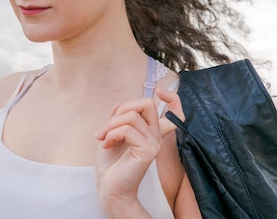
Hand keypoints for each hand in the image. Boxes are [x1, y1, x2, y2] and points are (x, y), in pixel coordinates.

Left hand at [94, 88, 183, 216]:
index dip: (172, 97)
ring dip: (110, 125)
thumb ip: (118, 117)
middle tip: (108, 127)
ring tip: (103, 138)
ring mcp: (153, 144)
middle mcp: (155, 136)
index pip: (174, 110)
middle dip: (122, 109)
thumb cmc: (110, 163)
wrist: (109, 186)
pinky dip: (111, 134)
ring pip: (132, 116)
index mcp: (150, 131)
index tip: (161, 90)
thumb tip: (119, 104)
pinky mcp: (148, 151)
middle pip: (146, 103)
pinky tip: (106, 144)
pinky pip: (127, 130)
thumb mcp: (111, 133)